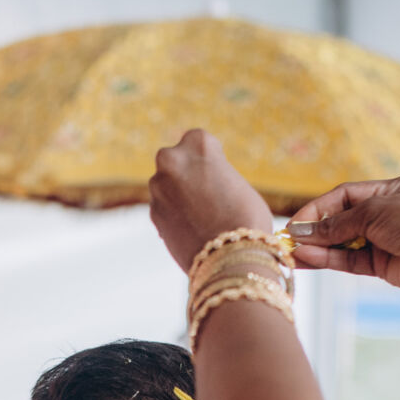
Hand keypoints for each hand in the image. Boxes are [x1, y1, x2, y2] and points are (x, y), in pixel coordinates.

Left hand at [148, 129, 274, 273]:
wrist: (232, 258)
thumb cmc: (247, 219)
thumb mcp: (237, 183)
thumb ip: (216, 175)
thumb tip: (203, 185)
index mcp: (199, 143)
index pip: (198, 141)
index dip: (207, 158)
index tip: (214, 172)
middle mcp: (173, 159)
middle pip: (175, 160)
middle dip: (184, 173)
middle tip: (203, 193)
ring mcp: (158, 187)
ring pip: (165, 185)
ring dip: (176, 196)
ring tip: (201, 217)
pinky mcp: (152, 213)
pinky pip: (162, 209)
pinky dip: (173, 216)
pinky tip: (191, 230)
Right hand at [284, 176, 399, 290]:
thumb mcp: (373, 212)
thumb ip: (336, 223)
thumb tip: (301, 231)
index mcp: (394, 189)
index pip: (346, 195)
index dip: (319, 208)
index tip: (296, 222)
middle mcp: (389, 213)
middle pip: (343, 220)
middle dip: (316, 230)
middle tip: (290, 239)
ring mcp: (386, 240)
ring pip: (344, 243)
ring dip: (319, 247)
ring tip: (294, 252)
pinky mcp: (384, 265)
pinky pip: (350, 260)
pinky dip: (330, 259)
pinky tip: (309, 259)